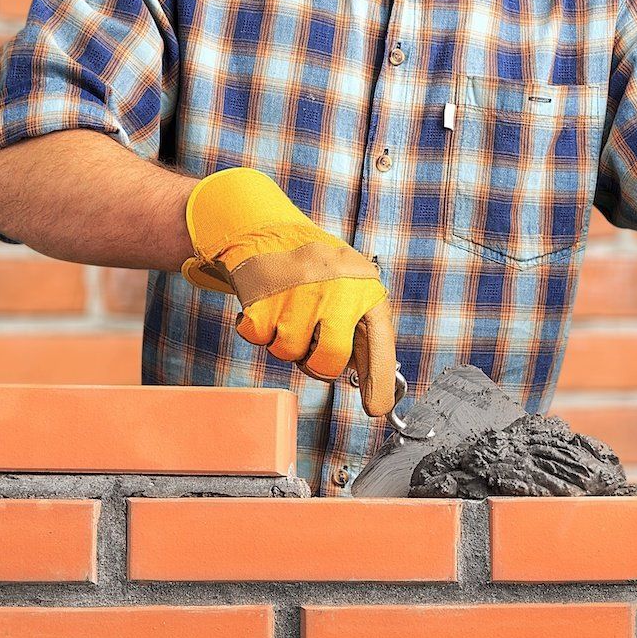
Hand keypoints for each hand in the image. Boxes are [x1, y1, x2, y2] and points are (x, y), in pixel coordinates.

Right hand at [182, 168, 397, 416]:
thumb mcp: (350, 291)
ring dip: (284, 342)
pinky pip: (259, 339)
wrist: (266, 229)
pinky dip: (257, 329)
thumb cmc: (315, 271)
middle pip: (329, 361)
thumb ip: (360, 332)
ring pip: (289, 353)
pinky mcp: (262, 296)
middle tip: (311, 347)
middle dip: (318, 365)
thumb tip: (371, 384)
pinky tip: (266, 306)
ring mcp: (298, 294)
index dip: (378, 382)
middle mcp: (336, 292)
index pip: (379, 345)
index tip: (376, 408)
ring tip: (288, 312)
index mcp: (364, 291)